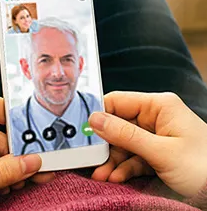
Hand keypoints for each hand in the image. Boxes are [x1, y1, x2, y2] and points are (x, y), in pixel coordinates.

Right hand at [89, 91, 206, 196]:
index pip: (119, 101)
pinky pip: (134, 156)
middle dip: (105, 144)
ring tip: (102, 174)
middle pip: (118, 124)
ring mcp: (155, 135)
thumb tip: (95, 119)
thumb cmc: (205, 168)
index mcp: (158, 106)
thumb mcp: (161, 152)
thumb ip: (125, 135)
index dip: (100, 114)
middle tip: (91, 158)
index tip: (84, 130)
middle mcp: (155, 117)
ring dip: (112, 159)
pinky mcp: (157, 152)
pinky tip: (116, 177)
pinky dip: (124, 167)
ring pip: (124, 143)